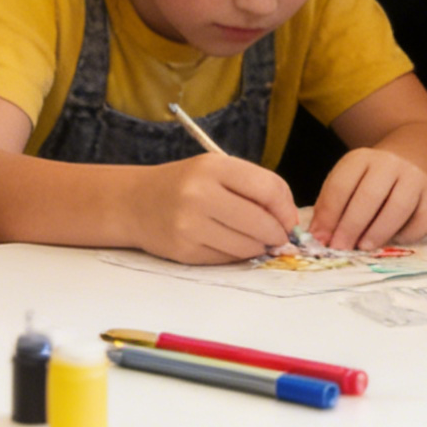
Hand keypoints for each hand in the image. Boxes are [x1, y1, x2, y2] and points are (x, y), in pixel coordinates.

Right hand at [132, 155, 297, 264]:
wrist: (135, 202)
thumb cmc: (184, 184)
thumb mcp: (215, 171)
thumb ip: (252, 187)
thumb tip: (291, 221)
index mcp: (212, 167)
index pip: (268, 189)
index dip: (287, 209)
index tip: (290, 220)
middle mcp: (199, 194)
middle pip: (261, 222)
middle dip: (277, 234)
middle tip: (277, 236)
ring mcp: (190, 225)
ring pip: (247, 246)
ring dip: (258, 247)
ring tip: (251, 239)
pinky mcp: (184, 251)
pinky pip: (227, 259)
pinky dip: (236, 255)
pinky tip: (227, 243)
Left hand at [311, 149, 426, 250]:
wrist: (410, 161)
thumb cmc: (369, 181)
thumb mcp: (347, 183)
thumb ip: (331, 207)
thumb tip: (318, 236)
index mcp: (361, 158)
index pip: (342, 185)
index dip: (329, 214)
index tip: (320, 238)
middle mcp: (390, 163)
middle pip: (369, 196)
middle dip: (351, 226)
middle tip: (339, 247)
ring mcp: (415, 178)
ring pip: (398, 207)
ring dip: (378, 232)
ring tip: (363, 247)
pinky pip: (423, 219)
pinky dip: (407, 234)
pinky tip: (392, 241)